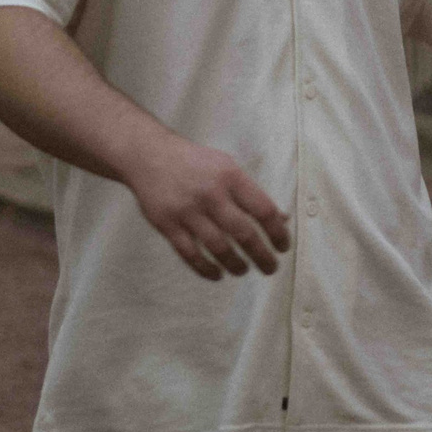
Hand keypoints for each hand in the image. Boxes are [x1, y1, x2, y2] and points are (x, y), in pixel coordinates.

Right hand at [121, 131, 291, 280]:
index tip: (283, 246)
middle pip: (242, 232)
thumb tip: (283, 218)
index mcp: (231, 177)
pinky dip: (205, 268)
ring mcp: (187, 211)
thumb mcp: (227, 167)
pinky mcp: (167, 225)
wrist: (149, 156)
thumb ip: (252, 193)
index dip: (277, 232)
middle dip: (261, 255)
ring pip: (218, 247)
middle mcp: (211, 194)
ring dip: (235, 264)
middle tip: (270, 268)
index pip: (263, 209)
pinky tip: (217, 274)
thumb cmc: (196, 163)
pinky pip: (190, 254)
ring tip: (244, 270)